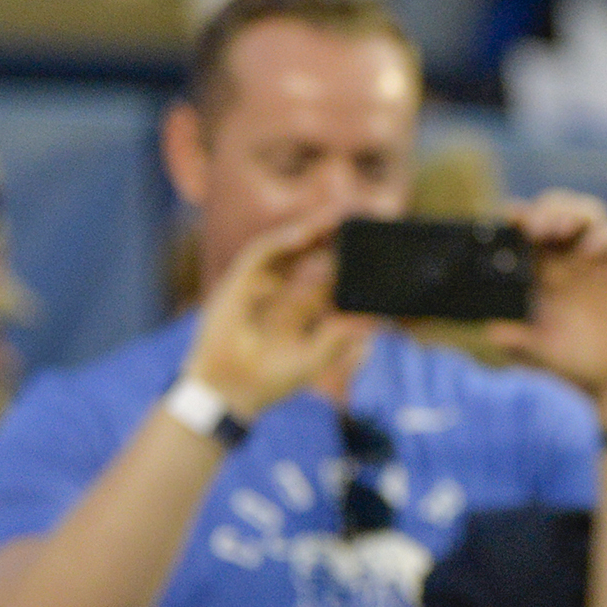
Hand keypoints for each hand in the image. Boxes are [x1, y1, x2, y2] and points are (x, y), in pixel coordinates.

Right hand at [178, 210, 372, 422]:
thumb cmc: (273, 379)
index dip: (351, 257)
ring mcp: (262, 283)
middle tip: (362, 216)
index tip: (375, 243)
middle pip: (313, 253)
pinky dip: (282, 239)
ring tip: (337, 215)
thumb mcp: (316, 357)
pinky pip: (262, 252)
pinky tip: (304, 233)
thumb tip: (374, 318)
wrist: (231, 390)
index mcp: (304, 307)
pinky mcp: (239, 280)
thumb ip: (342, 337)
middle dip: (334, 235)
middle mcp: (285, 290)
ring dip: (312, 228)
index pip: (332, 273)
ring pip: (289, 246)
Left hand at [482, 194, 606, 431]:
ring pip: (584, 215)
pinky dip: (602, 237)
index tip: (507, 218)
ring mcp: (596, 259)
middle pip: (556, 213)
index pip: (528, 233)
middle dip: (544, 211)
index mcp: (542, 273)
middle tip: (533, 227)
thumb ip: (521, 342)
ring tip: (556, 228)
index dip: (518, 220)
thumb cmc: (578, 363)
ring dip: (570, 213)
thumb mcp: (543, 354)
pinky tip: (588, 251)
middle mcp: (568, 259)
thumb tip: (494, 331)